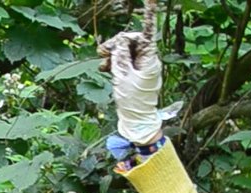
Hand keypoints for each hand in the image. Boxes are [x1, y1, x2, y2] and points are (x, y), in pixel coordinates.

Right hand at [97, 5, 162, 145]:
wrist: (136, 122)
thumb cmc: (132, 102)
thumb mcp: (122, 77)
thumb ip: (120, 55)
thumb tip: (121, 40)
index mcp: (149, 58)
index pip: (148, 30)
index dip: (149, 12)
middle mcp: (148, 59)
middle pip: (132, 40)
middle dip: (116, 43)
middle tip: (100, 51)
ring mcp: (142, 66)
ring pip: (127, 50)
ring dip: (113, 53)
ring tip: (101, 62)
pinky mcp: (136, 73)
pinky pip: (125, 60)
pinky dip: (114, 62)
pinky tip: (104, 67)